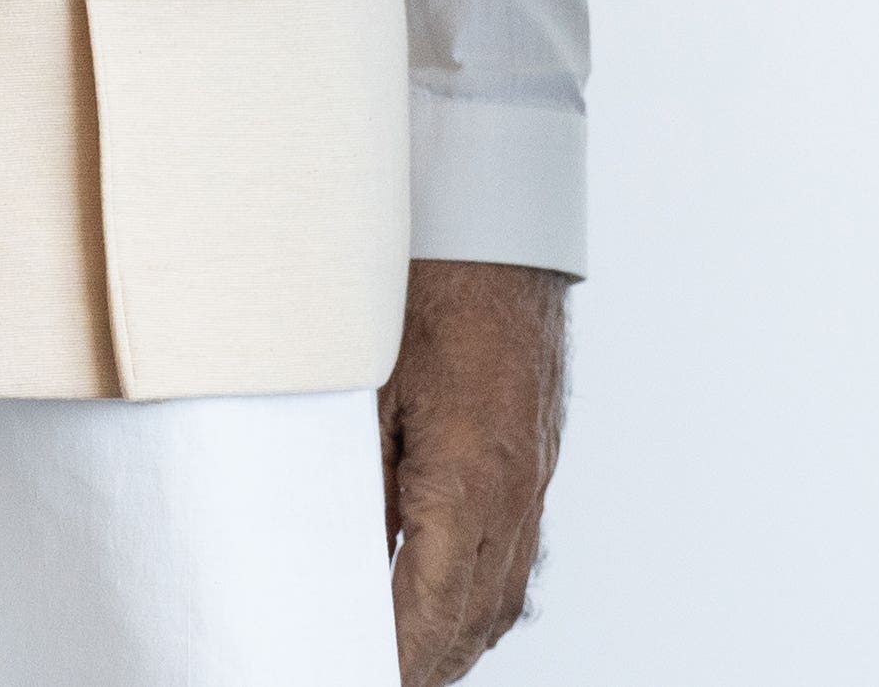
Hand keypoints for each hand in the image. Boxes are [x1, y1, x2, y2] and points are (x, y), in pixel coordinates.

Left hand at [381, 259, 567, 685]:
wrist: (498, 235)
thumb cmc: (427, 298)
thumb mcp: (368, 396)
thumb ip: (360, 488)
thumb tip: (341, 563)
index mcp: (466, 482)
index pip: (430, 614)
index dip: (395, 663)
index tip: (363, 677)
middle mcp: (513, 493)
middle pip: (471, 622)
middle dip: (424, 665)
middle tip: (373, 675)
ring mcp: (533, 480)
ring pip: (502, 598)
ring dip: (455, 640)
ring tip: (405, 660)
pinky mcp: (537, 462)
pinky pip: (518, 556)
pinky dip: (481, 597)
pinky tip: (447, 601)